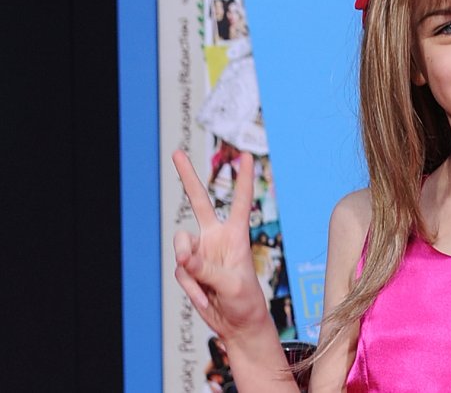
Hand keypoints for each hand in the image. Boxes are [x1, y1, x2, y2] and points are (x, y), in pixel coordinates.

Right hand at [173, 150, 269, 341]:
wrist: (236, 324)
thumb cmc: (245, 302)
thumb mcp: (232, 285)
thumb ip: (206, 269)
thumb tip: (183, 256)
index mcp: (236, 236)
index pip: (240, 202)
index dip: (243, 179)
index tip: (247, 156)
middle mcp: (216, 238)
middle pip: (198, 202)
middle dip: (187, 177)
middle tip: (176, 153)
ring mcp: (200, 252)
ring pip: (181, 248)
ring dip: (190, 269)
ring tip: (206, 288)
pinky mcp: (189, 268)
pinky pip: (180, 271)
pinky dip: (190, 288)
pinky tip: (204, 298)